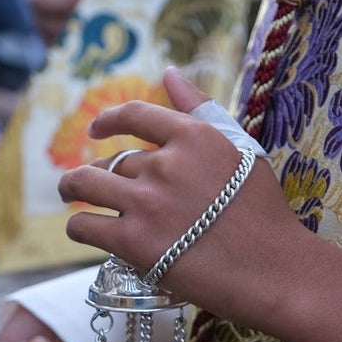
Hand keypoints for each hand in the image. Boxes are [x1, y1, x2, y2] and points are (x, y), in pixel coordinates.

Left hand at [59, 68, 304, 327]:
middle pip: (114, 160)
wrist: (272, 270)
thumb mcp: (241, 149)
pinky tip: (82, 229)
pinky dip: (78, 226)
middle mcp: (165, 164)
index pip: (135, 115)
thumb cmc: (263, 213)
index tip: (96, 129)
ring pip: (85, 184)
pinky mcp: (132, 241)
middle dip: (99, 171)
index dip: (108, 119)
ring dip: (71, 187)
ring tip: (69, 193)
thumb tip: (170, 71)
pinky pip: (85, 225)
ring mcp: (146, 202)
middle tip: (92, 183)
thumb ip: (202, 109)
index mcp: (193, 136)